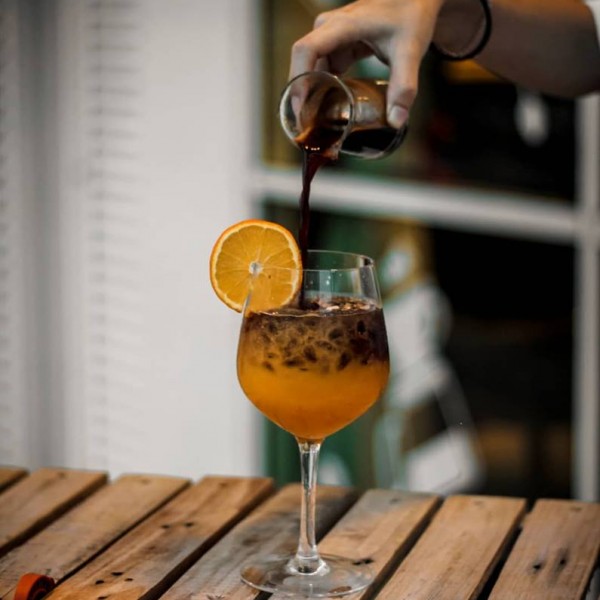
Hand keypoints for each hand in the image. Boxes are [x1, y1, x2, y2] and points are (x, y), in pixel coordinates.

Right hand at [289, 0, 445, 128]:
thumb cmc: (411, 16)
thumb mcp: (410, 51)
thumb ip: (404, 87)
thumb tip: (396, 121)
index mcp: (343, 26)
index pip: (306, 50)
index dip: (298, 80)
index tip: (300, 109)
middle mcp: (329, 28)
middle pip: (303, 63)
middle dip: (301, 95)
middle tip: (307, 127)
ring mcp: (331, 36)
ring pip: (311, 67)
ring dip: (311, 94)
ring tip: (315, 123)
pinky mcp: (336, 44)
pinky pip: (322, 68)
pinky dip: (323, 88)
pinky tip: (327, 108)